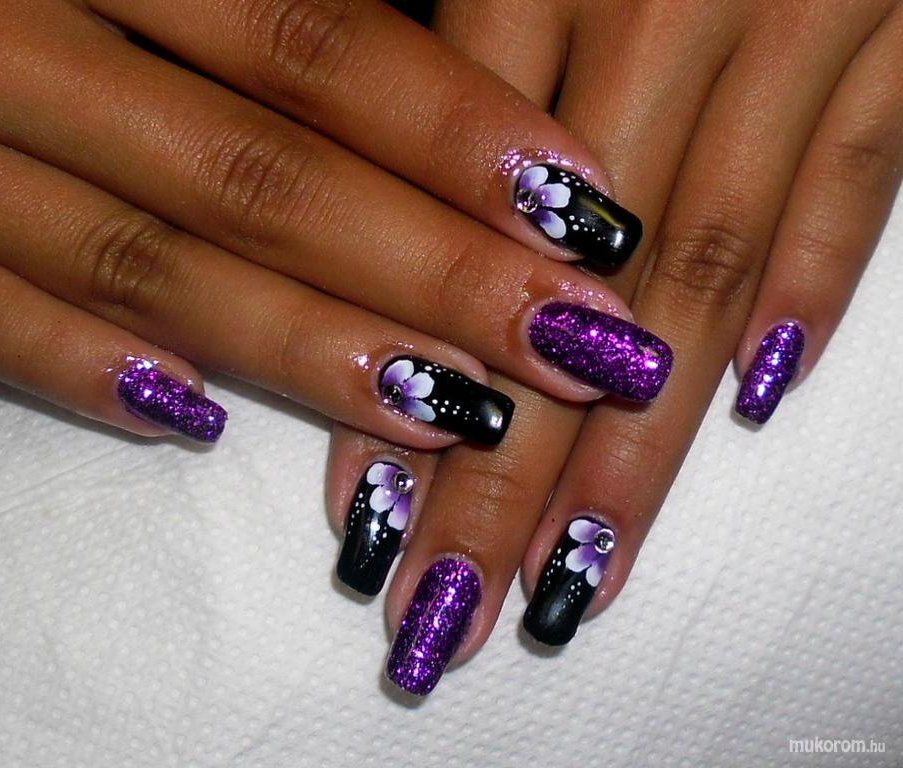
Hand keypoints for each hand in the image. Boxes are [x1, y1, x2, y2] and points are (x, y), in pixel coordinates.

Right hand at [0, 0, 660, 447]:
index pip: (305, 41)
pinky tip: (193, 422)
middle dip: (427, 270)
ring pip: (140, 265)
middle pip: (253, 174)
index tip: (583, 207)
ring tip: (452, 412)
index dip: (453, 129)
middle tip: (570, 343)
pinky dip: (78, 368)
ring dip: (304, 346)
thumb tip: (409, 35)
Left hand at [328, 0, 902, 694]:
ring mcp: (801, 18)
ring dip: (638, 453)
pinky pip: (857, 178)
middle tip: (446, 615)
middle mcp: (663, 8)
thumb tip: (363, 211)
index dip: (408, 388)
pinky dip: (811, 287)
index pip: (447, 232)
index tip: (364, 527)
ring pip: (703, 279)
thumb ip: (427, 57)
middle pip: (568, 303)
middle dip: (506, 481)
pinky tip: (750, 405)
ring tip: (574, 585)